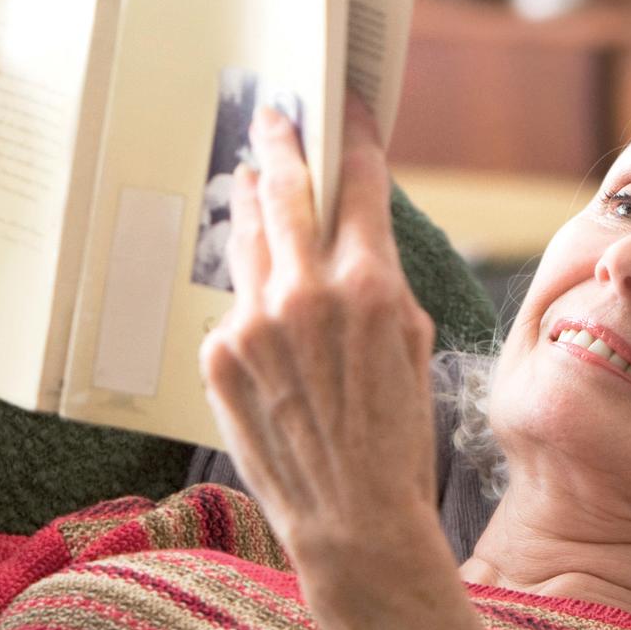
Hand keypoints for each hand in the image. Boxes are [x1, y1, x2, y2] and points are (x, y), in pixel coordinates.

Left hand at [199, 94, 437, 592]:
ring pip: (248, 238)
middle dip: (283, 142)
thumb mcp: (412, 346)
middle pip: (286, 189)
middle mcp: (305, 293)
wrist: (353, 521)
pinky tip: (265, 313)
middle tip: (276, 116)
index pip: (357, 182)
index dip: (352, 137)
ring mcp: (253, 323)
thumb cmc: (396, 440)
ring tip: (253, 183)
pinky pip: (235, 305)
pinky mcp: (219, 355)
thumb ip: (380, 281)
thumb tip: (353, 235)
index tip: (345, 108)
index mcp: (368, 286)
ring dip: (253, 206)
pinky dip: (251, 299)